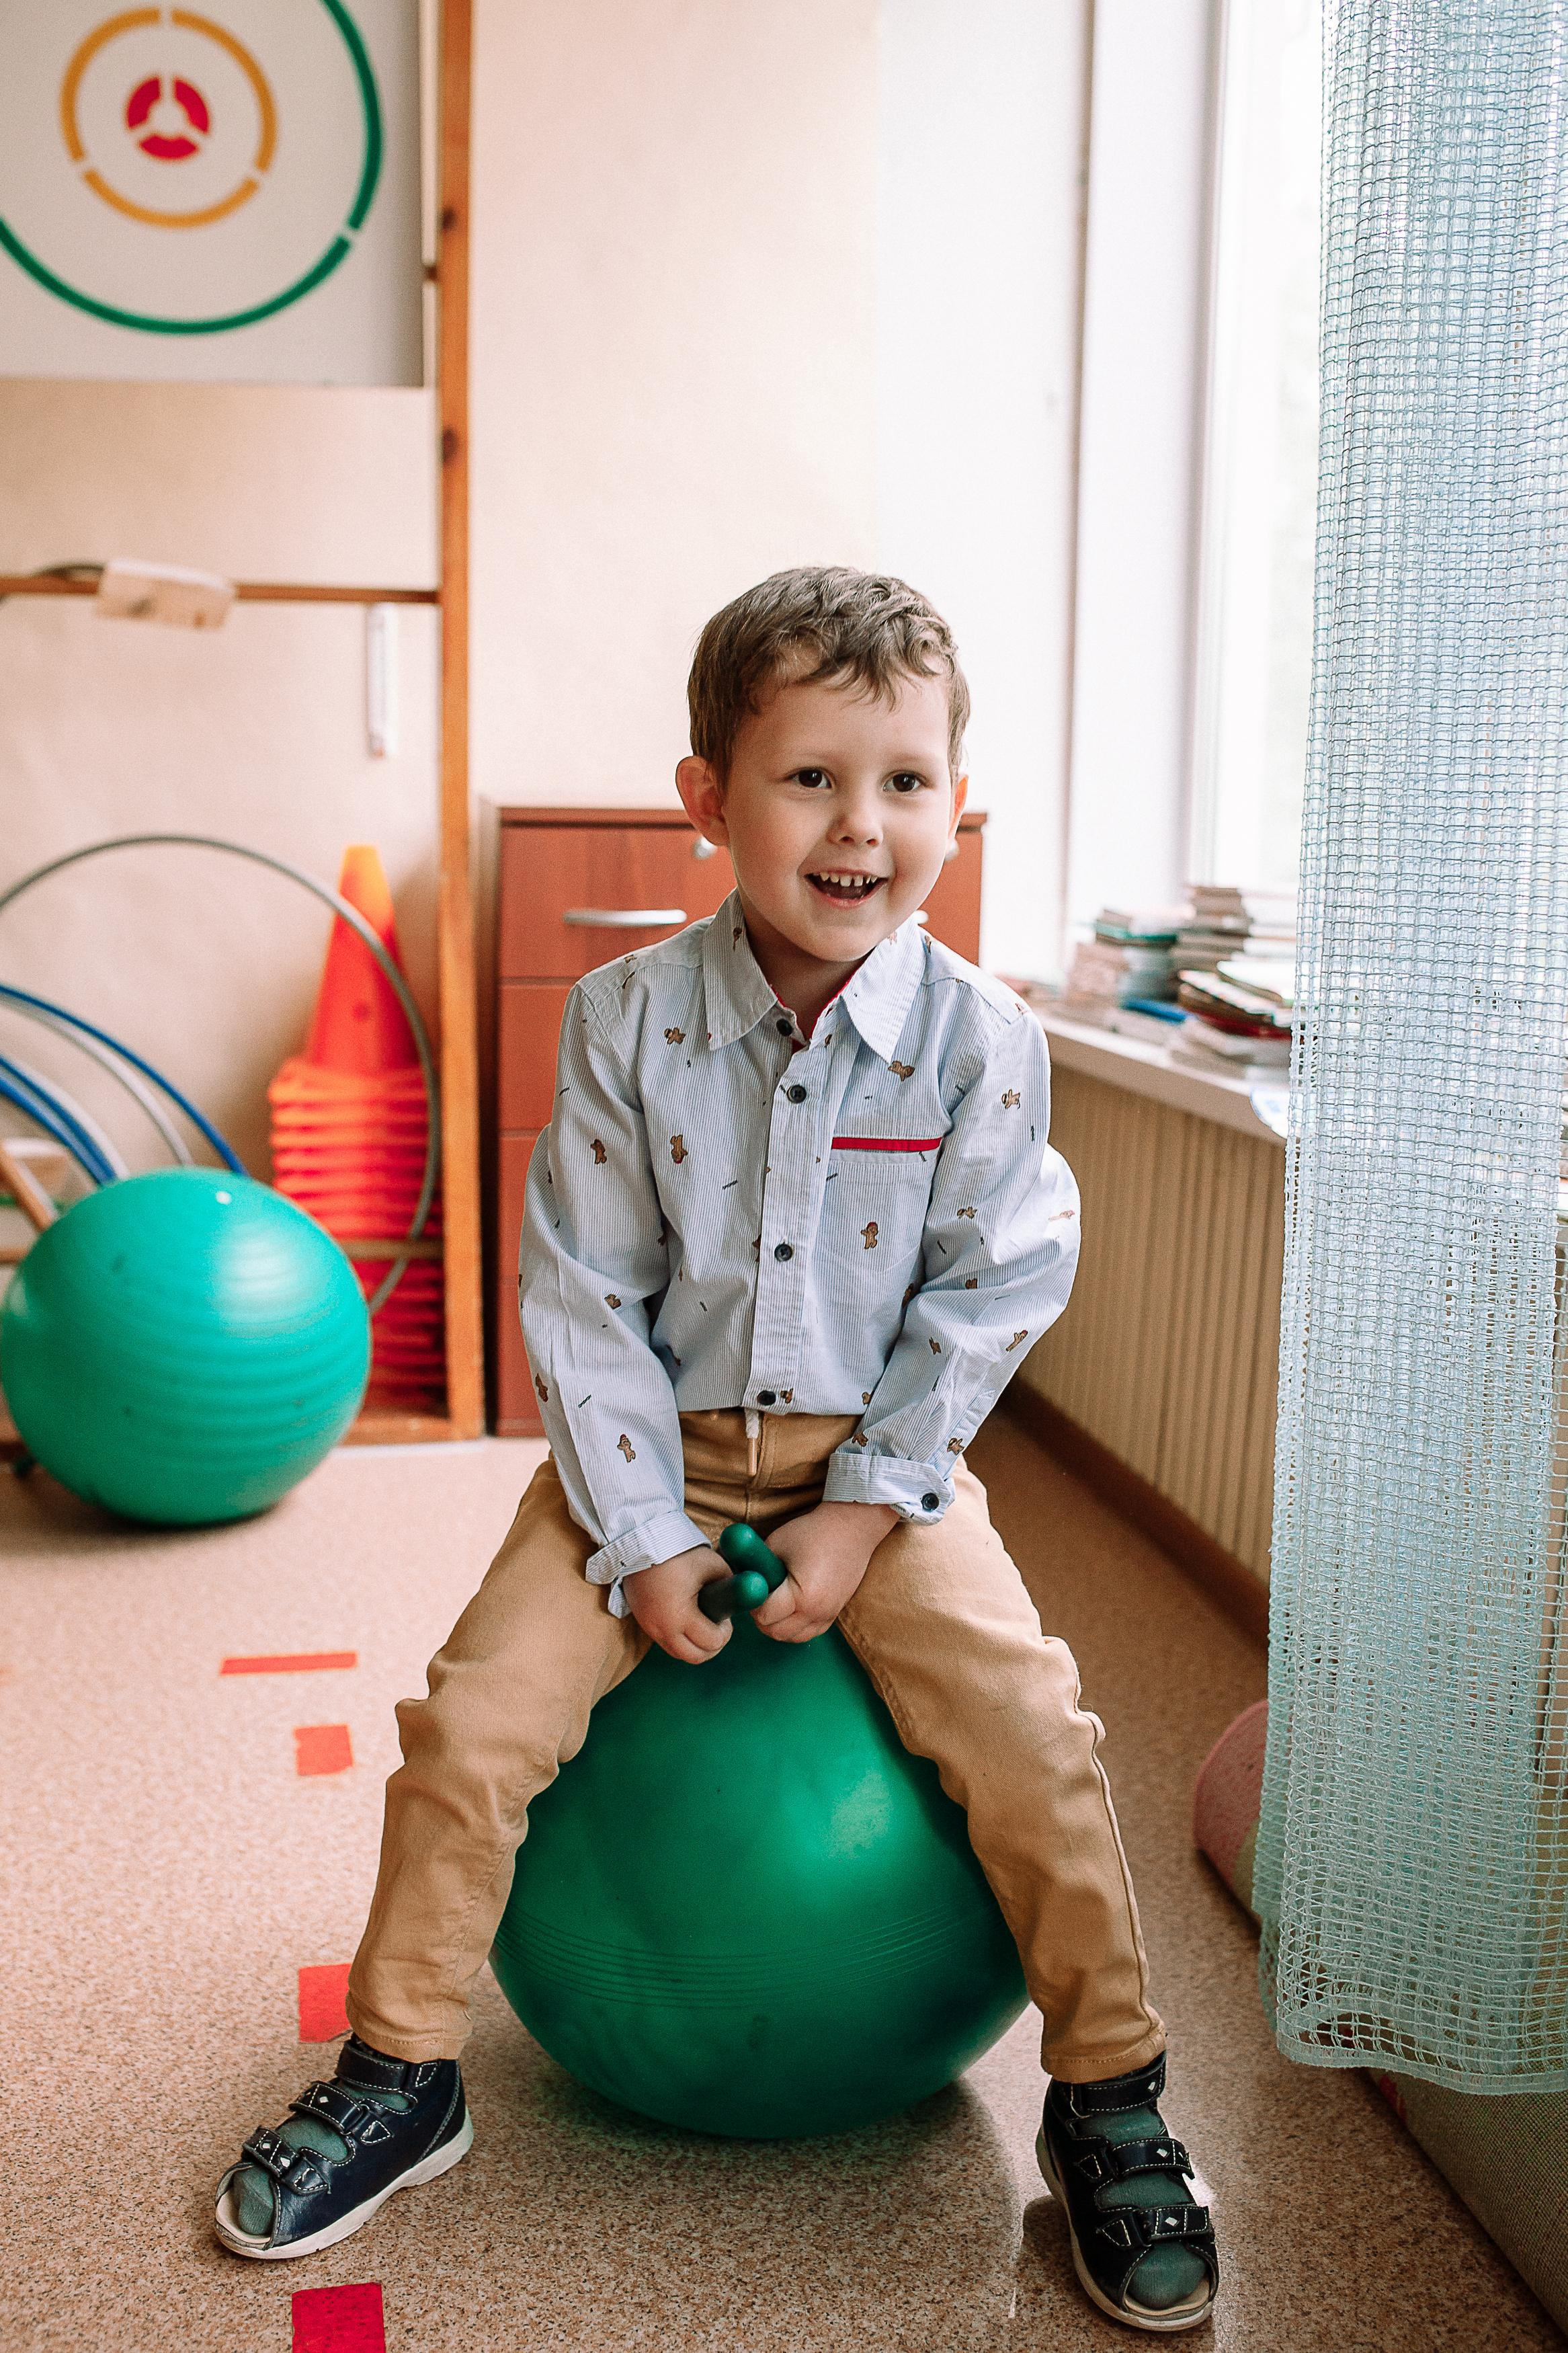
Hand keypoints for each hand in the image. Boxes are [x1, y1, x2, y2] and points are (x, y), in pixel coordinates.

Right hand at [624, 1543, 732, 1663]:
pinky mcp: (644, 1622)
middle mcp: (663, 1628)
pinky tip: (687, 1622)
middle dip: (712, 1647)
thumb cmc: (677, 1553)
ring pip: (678, 1654)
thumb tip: (743, 1593)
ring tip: (704, 1626)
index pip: (711, 1642)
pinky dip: (680, 1640)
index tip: (727, 1619)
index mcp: (680, 1615)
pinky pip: (666, 1643)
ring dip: (695, 1647)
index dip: (725, 1633)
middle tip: (718, 1628)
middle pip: (695, 1657)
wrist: (638, 1543)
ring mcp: (650, 1627)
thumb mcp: (711, 1564)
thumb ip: (728, 1581)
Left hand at [751, 1501, 898, 1643]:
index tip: (753, 1589)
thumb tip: (741, 1580)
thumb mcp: (777, 1544)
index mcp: (802, 1594)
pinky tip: (789, 1609)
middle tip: (760, 1597)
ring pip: (792, 1637)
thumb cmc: (813, 1532)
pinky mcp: (834, 1613)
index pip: (765, 1616)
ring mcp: (828, 1614)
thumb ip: (758, 1567)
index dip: (754, 1604)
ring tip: (774, 1604)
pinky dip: (795, 1627)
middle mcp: (817, 1610)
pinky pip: (808, 1633)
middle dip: (762, 1618)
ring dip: (778, 1626)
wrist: (852, 1526)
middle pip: (777, 1632)